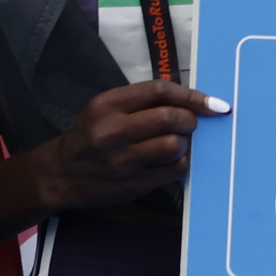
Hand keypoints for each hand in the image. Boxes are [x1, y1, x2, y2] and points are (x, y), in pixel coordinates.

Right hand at [31, 81, 228, 210]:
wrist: (61, 174)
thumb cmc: (92, 135)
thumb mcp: (106, 109)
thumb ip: (143, 101)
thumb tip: (193, 99)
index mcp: (107, 106)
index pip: (159, 91)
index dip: (192, 96)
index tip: (213, 103)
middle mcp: (112, 131)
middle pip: (171, 118)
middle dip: (189, 120)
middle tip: (187, 124)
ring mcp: (123, 160)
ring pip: (175, 145)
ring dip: (183, 143)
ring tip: (172, 143)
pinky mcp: (134, 183)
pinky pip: (175, 169)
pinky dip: (180, 163)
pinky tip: (167, 161)